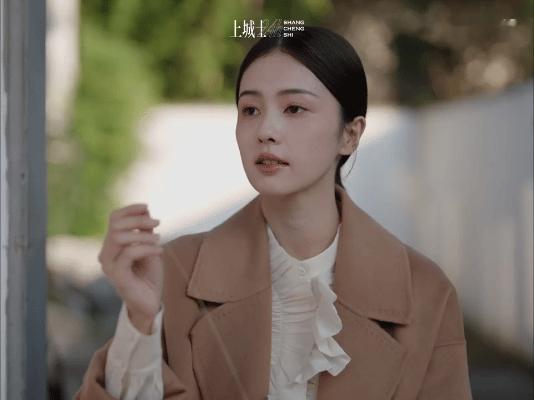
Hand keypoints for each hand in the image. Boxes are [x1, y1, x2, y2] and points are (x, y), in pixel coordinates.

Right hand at [98, 203, 162, 333]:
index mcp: (112, 245)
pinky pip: (128, 253)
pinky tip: (159, 251)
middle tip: (157, 223)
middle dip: (138, 221)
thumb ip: (145, 231)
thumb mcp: (149, 247)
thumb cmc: (149, 275)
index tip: (147, 207)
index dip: (130, 210)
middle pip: (116, 225)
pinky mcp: (117, 276)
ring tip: (159, 239)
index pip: (114, 219)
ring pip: (119, 237)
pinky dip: (146, 248)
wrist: (151, 302)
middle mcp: (106, 253)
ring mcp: (109, 265)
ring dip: (143, 235)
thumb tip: (146, 211)